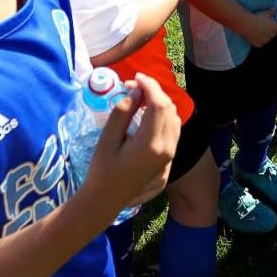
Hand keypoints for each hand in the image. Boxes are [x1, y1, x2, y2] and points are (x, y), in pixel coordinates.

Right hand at [86, 72, 178, 210]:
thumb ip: (122, 111)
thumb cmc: (102, 170)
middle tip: (133, 87)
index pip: (159, 104)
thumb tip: (135, 92)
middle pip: (169, 108)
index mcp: (151, 144)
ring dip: (160, 103)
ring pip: (174, 118)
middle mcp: (166, 149)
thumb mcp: (107, 138)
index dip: (149, 85)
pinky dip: (163, 116)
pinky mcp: (169, 158)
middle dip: (154, 92)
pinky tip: (147, 114)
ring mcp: (170, 154)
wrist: (107, 199)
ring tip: (140, 98)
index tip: (135, 77)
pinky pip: (173, 129)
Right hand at [242, 8, 276, 46]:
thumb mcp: (265, 13)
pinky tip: (253, 35)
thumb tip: (274, 9)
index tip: (271, 21)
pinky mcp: (259, 44)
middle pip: (274, 33)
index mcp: (276, 27)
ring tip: (257, 30)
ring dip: (264, 35)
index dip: (276, 24)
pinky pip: (260, 43)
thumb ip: (271, 12)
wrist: (247, 26)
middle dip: (270, 30)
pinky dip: (258, 40)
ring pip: (267, 38)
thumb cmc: (258, 18)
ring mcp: (266, 40)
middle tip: (263, 25)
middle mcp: (272, 35)